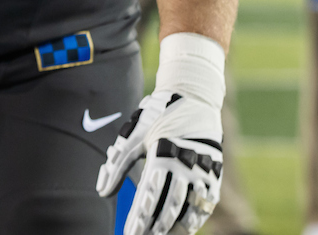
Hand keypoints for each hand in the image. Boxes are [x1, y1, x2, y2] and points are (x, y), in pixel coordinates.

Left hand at [96, 88, 222, 234]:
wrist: (193, 97)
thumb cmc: (158, 116)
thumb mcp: (134, 135)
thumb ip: (118, 164)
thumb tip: (103, 192)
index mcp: (164, 154)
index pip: (150, 194)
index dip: (140, 217)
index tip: (129, 233)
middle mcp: (186, 165)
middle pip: (169, 205)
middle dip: (155, 226)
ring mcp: (203, 170)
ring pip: (189, 207)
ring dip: (174, 226)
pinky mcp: (214, 173)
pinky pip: (205, 203)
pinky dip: (195, 218)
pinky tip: (183, 228)